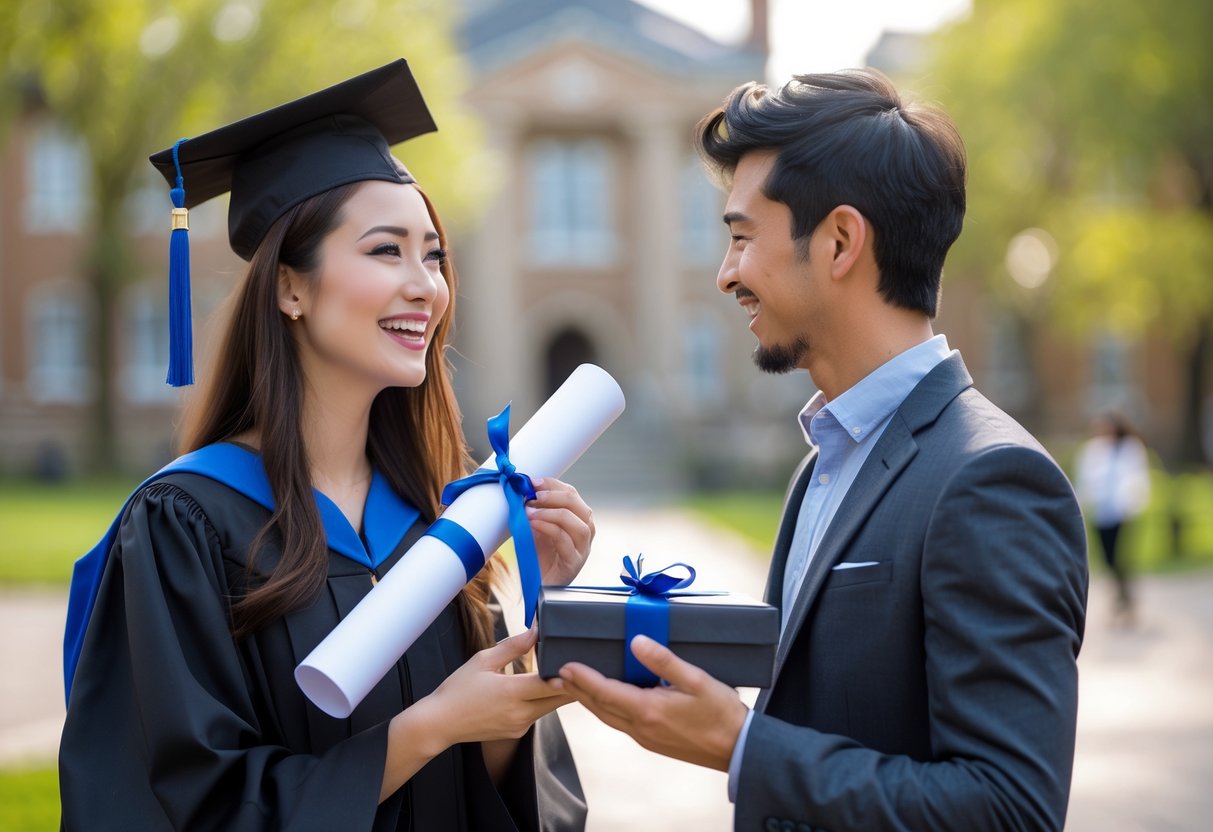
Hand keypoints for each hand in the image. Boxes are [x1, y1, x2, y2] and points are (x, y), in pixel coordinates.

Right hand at [383, 627, 571, 799]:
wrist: (441, 723)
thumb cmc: (459, 689)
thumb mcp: (483, 660)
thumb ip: (513, 646)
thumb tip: (536, 631)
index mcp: (512, 691)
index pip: (552, 683)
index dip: (568, 672)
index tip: (578, 659)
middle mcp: (520, 712)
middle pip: (560, 699)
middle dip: (572, 683)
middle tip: (580, 664)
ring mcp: (520, 725)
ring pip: (550, 707)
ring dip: (558, 693)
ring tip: (563, 672)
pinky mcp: (517, 733)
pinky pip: (538, 715)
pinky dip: (543, 702)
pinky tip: (541, 690)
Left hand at [525, 477, 593, 585]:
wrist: (538, 586)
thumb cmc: (540, 556)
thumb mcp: (537, 528)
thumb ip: (535, 511)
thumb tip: (524, 491)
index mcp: (579, 520)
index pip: (572, 495)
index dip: (553, 485)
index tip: (533, 482)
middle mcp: (586, 533)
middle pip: (579, 506)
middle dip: (554, 496)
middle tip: (533, 495)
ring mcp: (582, 549)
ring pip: (578, 524)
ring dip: (552, 512)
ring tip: (530, 510)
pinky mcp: (574, 563)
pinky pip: (565, 541)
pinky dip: (549, 528)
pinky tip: (534, 524)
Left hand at [552, 634, 747, 770]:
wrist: (737, 749)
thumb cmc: (721, 713)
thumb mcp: (697, 680)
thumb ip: (664, 660)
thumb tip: (636, 641)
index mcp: (648, 710)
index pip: (605, 692)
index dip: (582, 678)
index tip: (564, 665)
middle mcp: (641, 727)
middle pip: (599, 707)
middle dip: (576, 689)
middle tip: (555, 673)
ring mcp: (645, 737)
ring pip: (607, 717)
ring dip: (588, 700)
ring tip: (573, 685)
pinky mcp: (652, 741)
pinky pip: (620, 723)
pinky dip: (605, 709)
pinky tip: (606, 700)